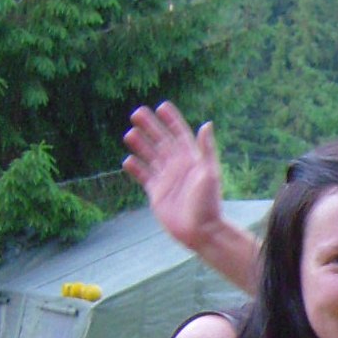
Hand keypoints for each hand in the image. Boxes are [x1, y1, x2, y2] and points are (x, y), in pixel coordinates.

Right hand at [123, 101, 224, 252]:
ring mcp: (166, 179)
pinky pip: (144, 177)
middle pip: (161, 141)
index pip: (179, 134)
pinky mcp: (157, 193)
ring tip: (130, 134)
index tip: (161, 106)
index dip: (171, 120)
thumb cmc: (208, 203)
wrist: (201, 231)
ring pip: (150, 156)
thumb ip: (206, 150)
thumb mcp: (210, 173)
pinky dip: (135, 169)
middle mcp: (178, 167)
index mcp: (192, 159)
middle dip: (150, 127)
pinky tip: (127, 161)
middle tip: (136, 113)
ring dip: (140, 144)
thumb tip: (206, 124)